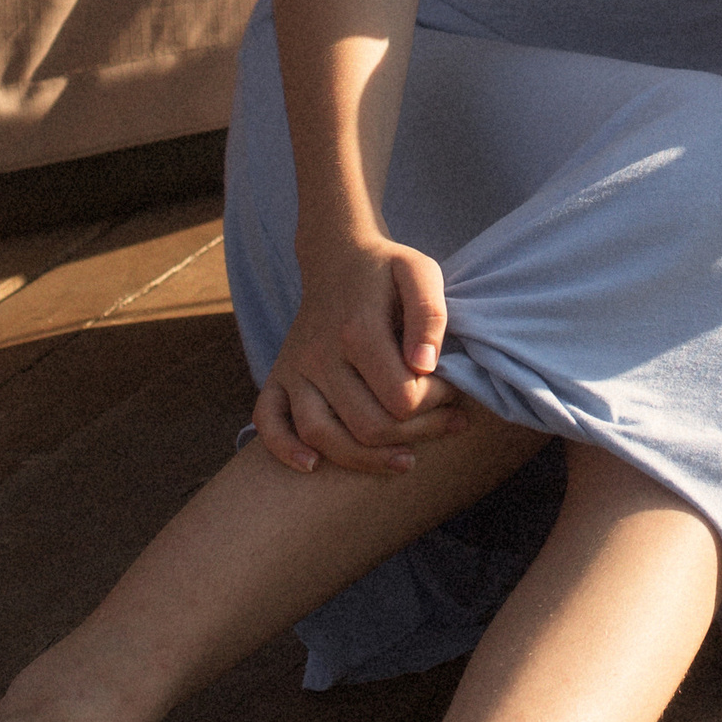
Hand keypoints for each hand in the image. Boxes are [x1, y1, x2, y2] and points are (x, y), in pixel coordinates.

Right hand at [252, 237, 461, 475]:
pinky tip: (314, 466)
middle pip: (367, 423)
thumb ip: (429, 314)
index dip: (435, 404)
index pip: (401, 396)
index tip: (454, 393)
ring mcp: (295, 367)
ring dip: (364, 459)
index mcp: (358, 329)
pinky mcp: (278, 375)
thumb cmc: (385, 269)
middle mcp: (320, 353)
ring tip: (404, 461)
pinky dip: (284, 449)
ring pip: (321, 433)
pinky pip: (267, 420)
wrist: (337, 255)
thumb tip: (425, 365)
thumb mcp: (419, 272)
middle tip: (447, 423)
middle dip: (416, 433)